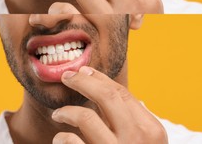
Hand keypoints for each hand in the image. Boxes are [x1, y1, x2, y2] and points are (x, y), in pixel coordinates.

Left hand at [51, 67, 167, 143]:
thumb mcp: (142, 138)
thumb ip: (128, 115)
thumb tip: (97, 80)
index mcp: (150, 129)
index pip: (121, 93)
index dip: (99, 78)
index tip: (83, 71)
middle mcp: (136, 140)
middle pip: (106, 96)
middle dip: (83, 81)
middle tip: (67, 76)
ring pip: (86, 118)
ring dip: (67, 111)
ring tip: (58, 113)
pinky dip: (62, 138)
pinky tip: (60, 138)